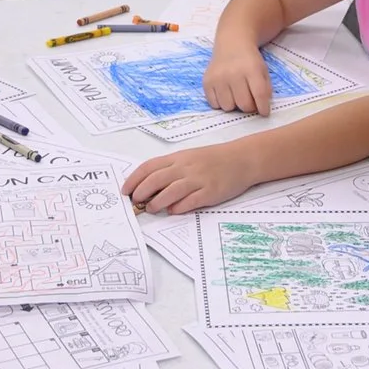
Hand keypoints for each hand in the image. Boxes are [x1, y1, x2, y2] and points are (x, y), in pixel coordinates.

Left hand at [123, 143, 258, 214]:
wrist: (242, 159)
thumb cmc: (214, 159)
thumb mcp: (189, 158)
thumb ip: (171, 169)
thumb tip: (151, 186)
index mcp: (178, 158)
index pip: (149, 167)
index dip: (134, 179)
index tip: (126, 191)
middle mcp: (186, 167)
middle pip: (156, 180)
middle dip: (141, 193)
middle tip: (136, 202)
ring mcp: (198, 179)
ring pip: (171, 192)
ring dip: (157, 202)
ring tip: (152, 209)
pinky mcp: (210, 191)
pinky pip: (190, 201)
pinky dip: (178, 207)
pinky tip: (173, 211)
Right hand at [203, 44, 273, 114]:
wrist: (232, 43)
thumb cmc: (249, 61)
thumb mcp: (263, 70)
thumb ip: (265, 89)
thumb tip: (262, 109)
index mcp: (251, 69)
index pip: (259, 94)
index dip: (263, 107)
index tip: (264, 113)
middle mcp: (233, 73)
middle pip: (243, 104)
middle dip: (249, 107)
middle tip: (249, 101)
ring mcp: (218, 77)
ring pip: (228, 107)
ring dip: (234, 105)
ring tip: (236, 95)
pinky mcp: (206, 82)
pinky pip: (214, 104)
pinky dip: (221, 102)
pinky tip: (225, 93)